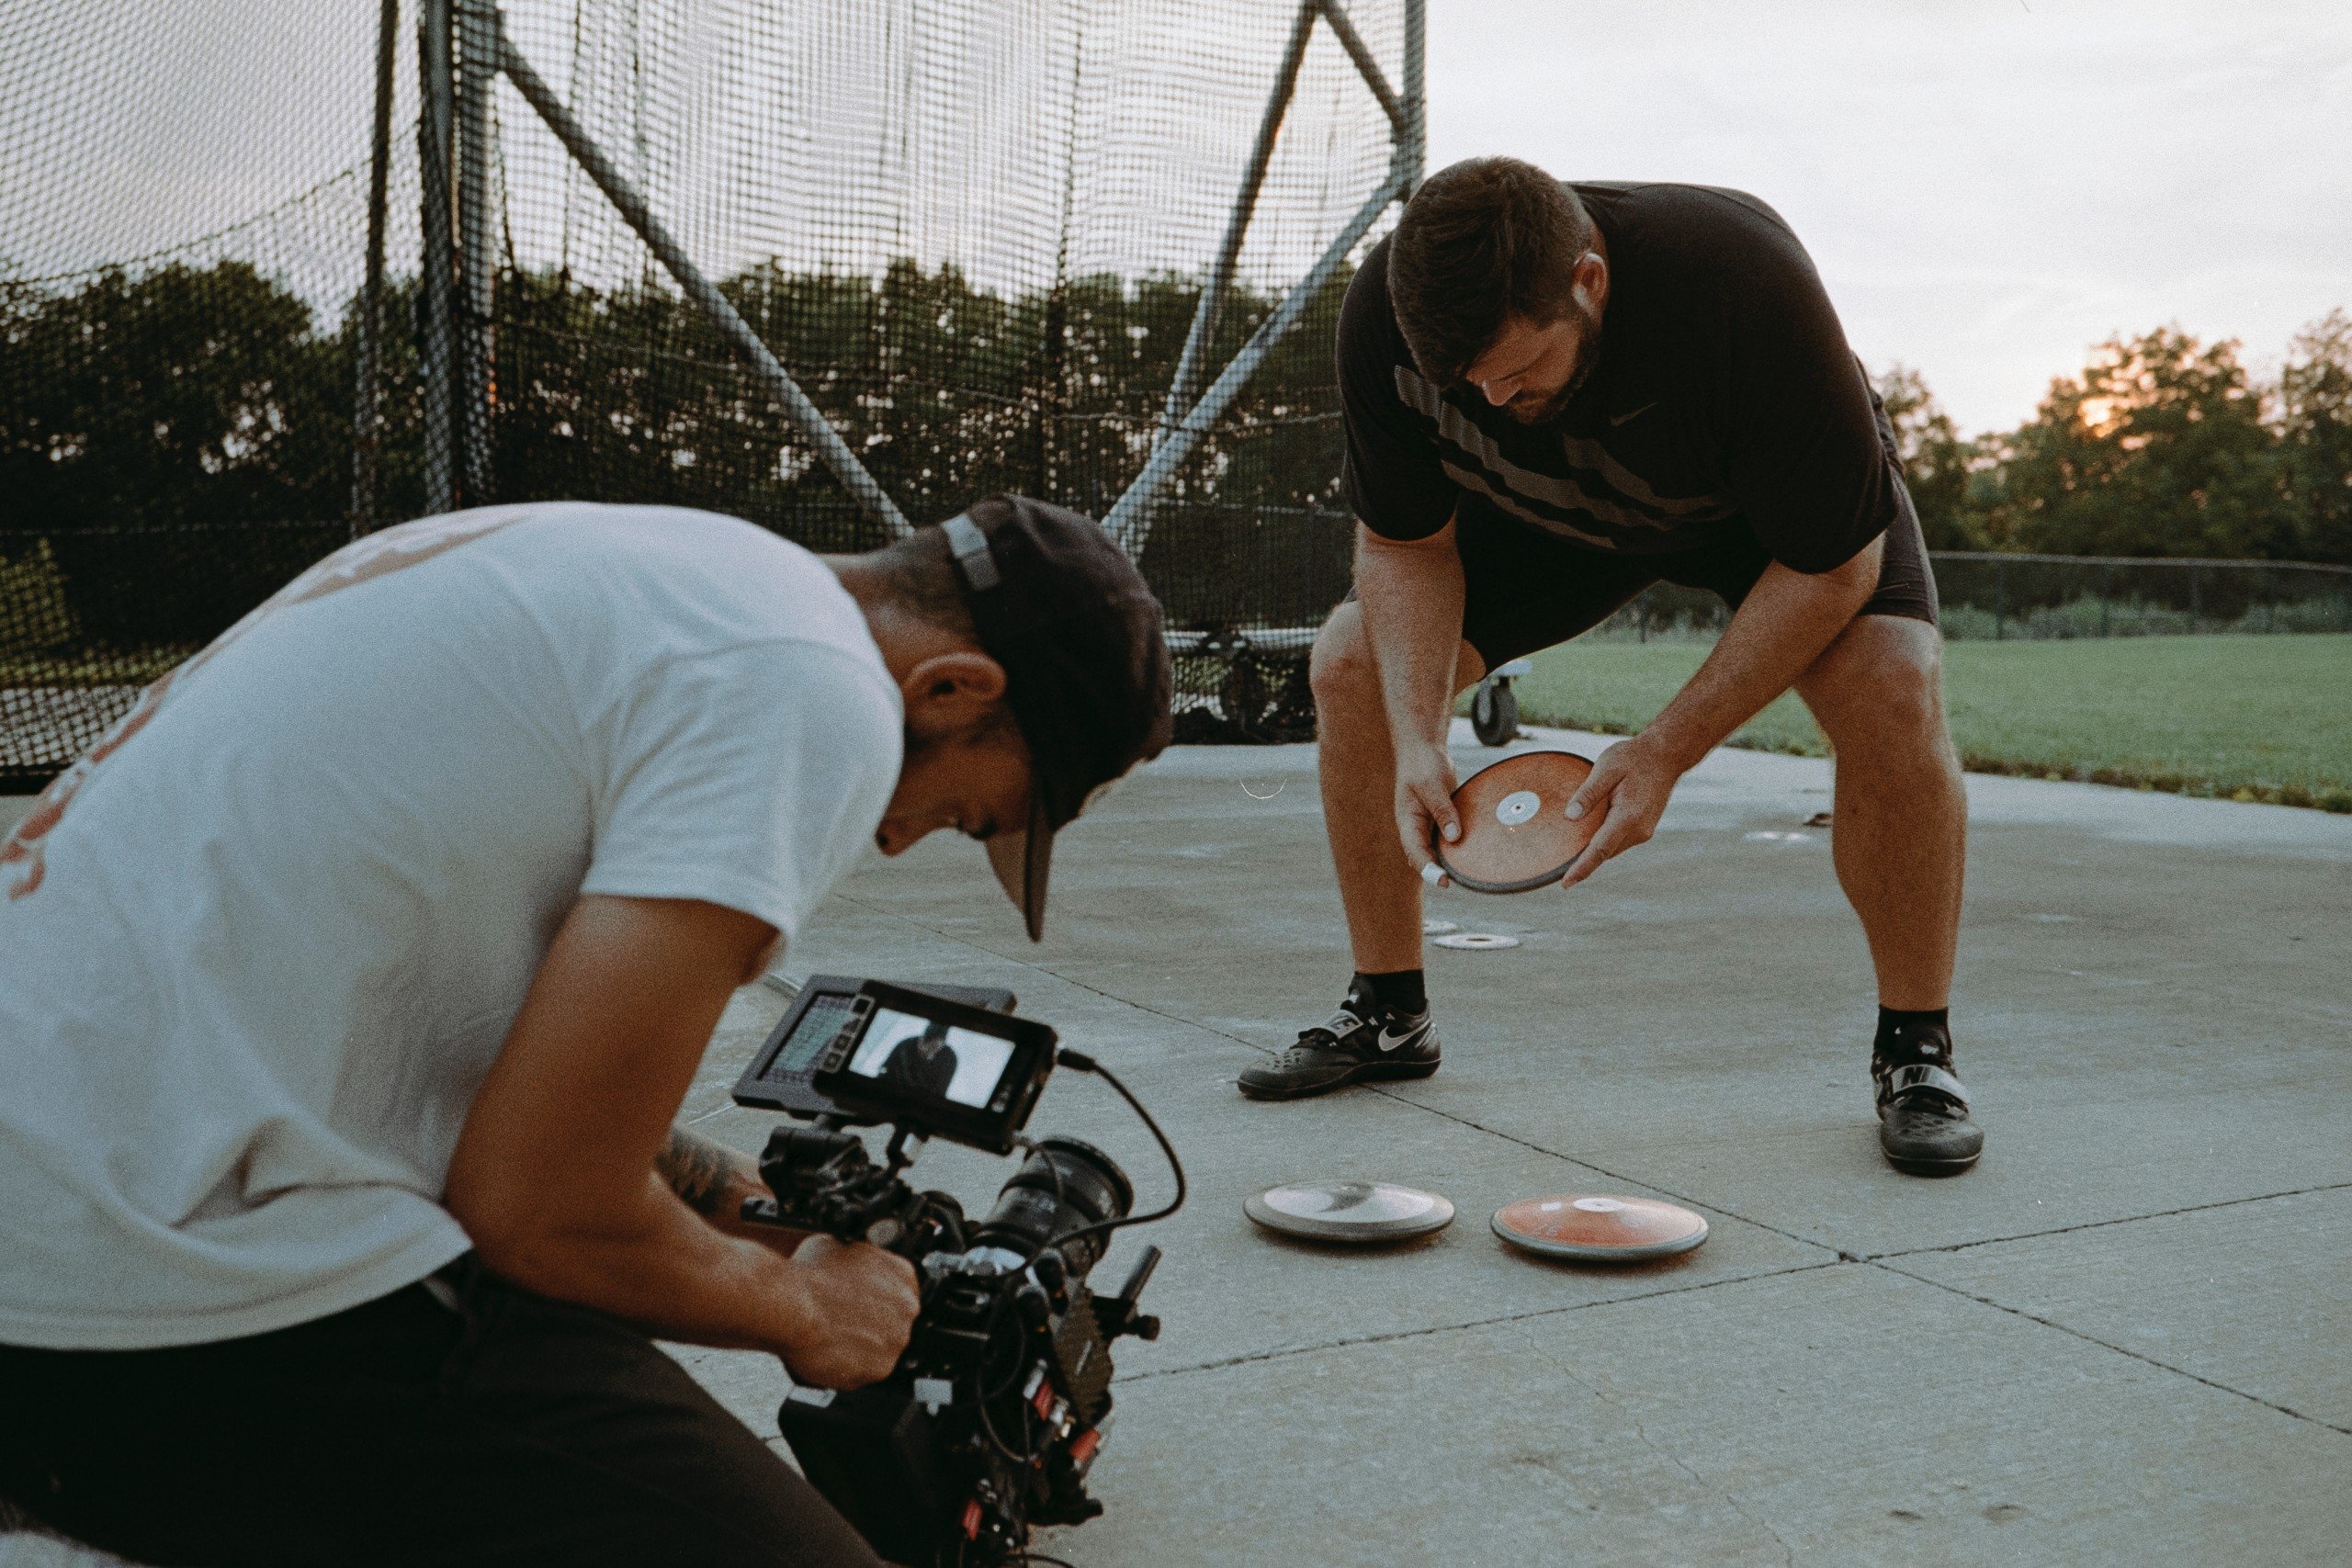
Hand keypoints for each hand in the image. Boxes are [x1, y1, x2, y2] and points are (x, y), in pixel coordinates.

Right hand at [777, 1235, 920, 1389]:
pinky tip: (831, 1355)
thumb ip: (855, 1259)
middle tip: (845, 1321)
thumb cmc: (809, 1277)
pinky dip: (850, 1368)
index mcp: (902, 1273)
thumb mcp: (838, 1247)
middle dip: (872, 1322)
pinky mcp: (880, 1369)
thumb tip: (847, 1260)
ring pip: (882, 1348)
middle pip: (895, 1320)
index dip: (878, 1297)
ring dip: (862, 1347)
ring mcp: (896, 1340)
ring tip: (834, 1339)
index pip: (900, 1288)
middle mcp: (907, 1307)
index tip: (863, 1302)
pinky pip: (867, 1371)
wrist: (793, 1307)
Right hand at [1392, 741, 1461, 880]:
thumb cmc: (1422, 764)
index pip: (1414, 852)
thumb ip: (1442, 810)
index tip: (1443, 881)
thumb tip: (1454, 837)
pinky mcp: (1440, 820)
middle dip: (1437, 872)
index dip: (1427, 869)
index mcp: (1407, 820)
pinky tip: (1472, 853)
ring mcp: (1427, 825)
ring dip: (1448, 862)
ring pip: (1436, 851)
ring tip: (1465, 874)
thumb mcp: (1432, 784)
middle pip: (1424, 857)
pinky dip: (1456, 847)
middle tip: (1454, 883)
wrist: (1423, 749)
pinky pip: (1447, 839)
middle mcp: (1416, 827)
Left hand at [1560, 735, 1685, 887]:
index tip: (1566, 883)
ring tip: (1579, 830)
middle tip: (1559, 856)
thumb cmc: (1635, 758)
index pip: (1600, 849)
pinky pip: (1619, 839)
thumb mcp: (1607, 768)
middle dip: (1583, 856)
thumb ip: (1588, 793)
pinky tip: (1597, 822)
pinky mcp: (1644, 828)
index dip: (1582, 868)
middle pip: (1604, 851)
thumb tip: (1570, 817)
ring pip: (1612, 847)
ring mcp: (1644, 831)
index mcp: (1628, 817)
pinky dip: (1605, 836)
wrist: (1666, 755)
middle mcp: (1639, 829)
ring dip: (1595, 844)